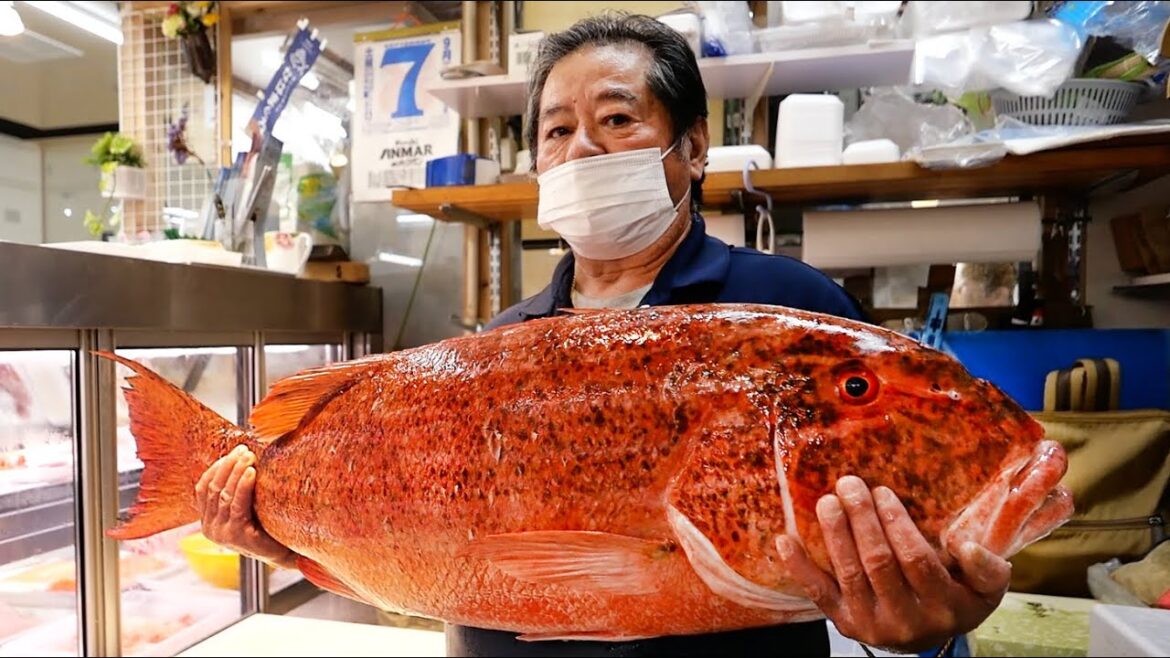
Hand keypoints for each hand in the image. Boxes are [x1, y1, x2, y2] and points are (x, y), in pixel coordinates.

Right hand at [194, 445, 297, 569]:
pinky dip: (243, 486)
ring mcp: (221, 533)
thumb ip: (235, 491)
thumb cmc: (266, 525)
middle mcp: (210, 528)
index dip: (216, 468)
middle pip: (213, 488)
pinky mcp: (236, 536)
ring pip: (223, 494)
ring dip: (236, 471)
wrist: (284, 551)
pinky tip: (251, 472)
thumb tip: (239, 456)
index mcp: (208, 520)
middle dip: (228, 465)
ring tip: (249, 456)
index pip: (203, 488)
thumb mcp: (246, 507)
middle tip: (244, 450)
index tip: (233, 452)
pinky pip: (237, 505)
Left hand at [776, 476, 1010, 653]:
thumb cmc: (957, 597)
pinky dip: (800, 567)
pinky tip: (785, 541)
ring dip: (835, 534)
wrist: (928, 637)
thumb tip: (964, 544)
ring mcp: (871, 624)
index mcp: (943, 607)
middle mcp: (906, 620)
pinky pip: (819, 594)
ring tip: (828, 501)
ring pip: (849, 574)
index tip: (883, 492)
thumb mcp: (985, 589)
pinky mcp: (845, 623)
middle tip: (850, 484)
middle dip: (862, 521)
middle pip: (879, 564)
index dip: (897, 525)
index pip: (916, 560)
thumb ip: (986, 568)